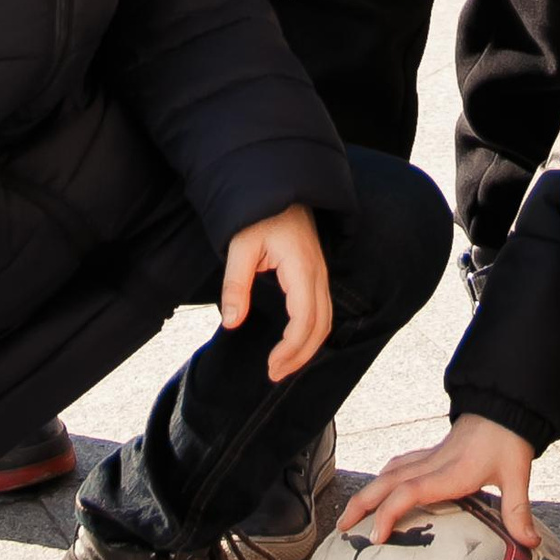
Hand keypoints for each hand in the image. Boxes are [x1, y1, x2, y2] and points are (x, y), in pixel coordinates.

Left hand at [221, 202, 330, 381]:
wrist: (278, 185)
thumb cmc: (258, 213)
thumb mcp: (240, 245)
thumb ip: (236, 283)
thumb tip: (233, 322)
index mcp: (301, 268)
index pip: (304, 319)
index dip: (291, 348)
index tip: (270, 366)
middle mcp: (317, 272)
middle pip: (321, 325)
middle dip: (301, 355)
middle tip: (274, 374)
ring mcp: (320, 272)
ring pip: (326, 319)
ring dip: (308, 347)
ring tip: (283, 365)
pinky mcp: (316, 272)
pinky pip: (322, 309)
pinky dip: (312, 332)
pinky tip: (294, 343)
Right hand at [342, 415, 536, 544]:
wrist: (505, 405)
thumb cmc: (509, 439)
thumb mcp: (517, 474)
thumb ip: (519, 511)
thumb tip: (530, 544)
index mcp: (450, 471)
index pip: (409, 491)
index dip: (389, 513)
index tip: (376, 537)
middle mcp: (433, 463)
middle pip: (387, 481)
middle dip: (362, 504)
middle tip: (342, 529)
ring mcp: (430, 456)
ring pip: (389, 472)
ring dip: (368, 492)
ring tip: (351, 514)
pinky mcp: (432, 452)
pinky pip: (399, 464)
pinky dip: (383, 478)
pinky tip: (379, 487)